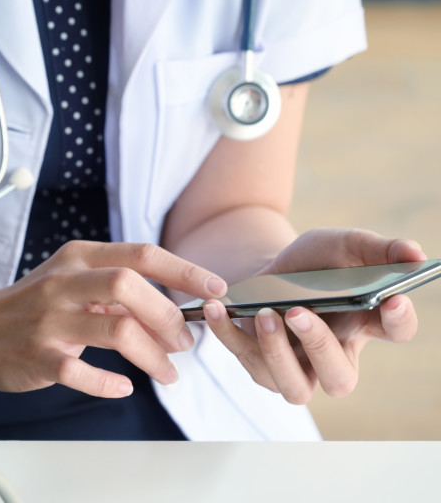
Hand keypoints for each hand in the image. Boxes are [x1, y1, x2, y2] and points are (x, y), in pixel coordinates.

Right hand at [0, 241, 226, 397]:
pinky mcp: (39, 357)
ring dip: (153, 355)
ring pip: (117, 331)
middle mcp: (65, 282)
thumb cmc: (29, 304)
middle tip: (184, 340)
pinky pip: (85, 373)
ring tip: (168, 372)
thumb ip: (114, 287)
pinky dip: (112, 384)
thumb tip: (172, 307)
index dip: (184, 270)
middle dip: (168, 315)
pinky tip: (123, 386)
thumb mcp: (68, 278)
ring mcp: (50, 320)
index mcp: (79, 257)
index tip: (215, 288)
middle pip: (131, 286)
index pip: (141, 254)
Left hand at [203, 228, 423, 403]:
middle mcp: (334, 356)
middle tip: (300, 312)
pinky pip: (243, 359)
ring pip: (293, 386)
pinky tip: (217, 307)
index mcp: (366, 324)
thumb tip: (415, 253)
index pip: (396, 330)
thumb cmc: (312, 263)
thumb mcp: (341, 245)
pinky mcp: (258, 364)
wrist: (266, 272)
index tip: (392, 299)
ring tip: (265, 311)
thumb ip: (377, 249)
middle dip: (319, 347)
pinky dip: (226, 333)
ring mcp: (295, 368)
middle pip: (339, 378)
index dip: (398, 319)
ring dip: (275, 349)